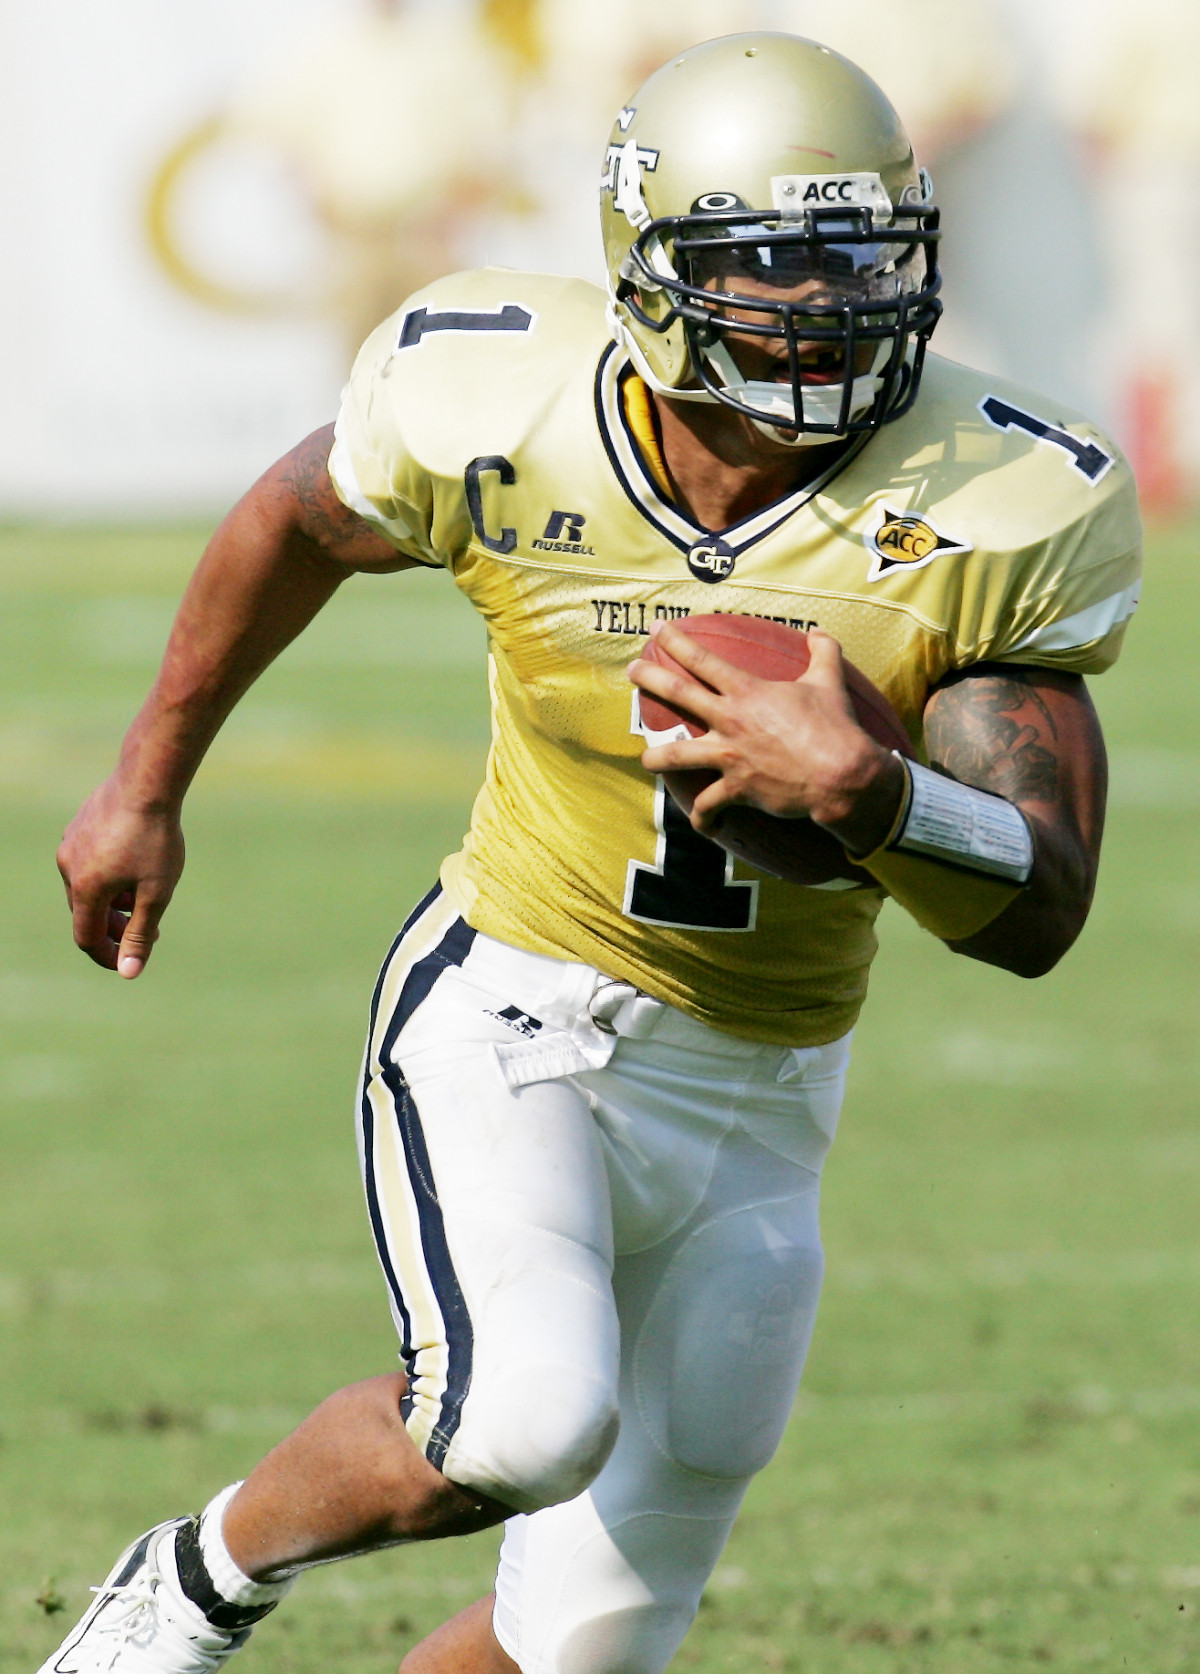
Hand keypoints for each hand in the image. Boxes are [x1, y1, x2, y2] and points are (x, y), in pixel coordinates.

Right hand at [57, 778, 185, 977]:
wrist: (148, 781)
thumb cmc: (156, 838)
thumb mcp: (156, 893)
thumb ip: (141, 933)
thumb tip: (128, 972)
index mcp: (85, 889)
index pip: (87, 938)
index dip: (107, 955)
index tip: (131, 959)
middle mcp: (69, 867)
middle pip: (86, 912)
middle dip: (115, 926)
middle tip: (151, 926)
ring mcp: (70, 843)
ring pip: (88, 886)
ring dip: (113, 900)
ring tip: (145, 894)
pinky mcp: (78, 826)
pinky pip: (89, 861)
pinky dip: (109, 874)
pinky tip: (135, 864)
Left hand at [627, 623, 904, 852]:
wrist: (840, 774)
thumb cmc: (834, 726)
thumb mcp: (829, 681)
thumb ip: (823, 652)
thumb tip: (820, 633)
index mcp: (748, 692)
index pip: (703, 660)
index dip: (676, 643)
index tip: (657, 629)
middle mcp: (730, 720)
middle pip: (678, 695)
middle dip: (649, 679)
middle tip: (630, 670)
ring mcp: (729, 755)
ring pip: (676, 756)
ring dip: (655, 757)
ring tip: (644, 758)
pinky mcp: (736, 788)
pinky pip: (709, 804)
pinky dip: (704, 817)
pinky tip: (702, 824)